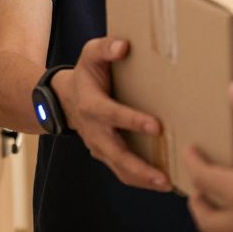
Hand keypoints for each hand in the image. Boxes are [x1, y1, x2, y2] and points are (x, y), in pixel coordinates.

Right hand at [57, 37, 171, 191]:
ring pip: (119, 168)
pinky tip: (163, 182)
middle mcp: (95, 130)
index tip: (157, 126)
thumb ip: (106, 47)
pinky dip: (140, 180)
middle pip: (116, 153)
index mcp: (92, 105)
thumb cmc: (87, 73)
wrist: (65, 99)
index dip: (133, 121)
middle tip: (163, 176)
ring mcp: (99, 146)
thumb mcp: (91, 53)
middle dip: (139, 166)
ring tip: (167, 184)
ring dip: (142, 179)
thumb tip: (124, 46)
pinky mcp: (106, 155)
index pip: (112, 115)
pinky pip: (122, 172)